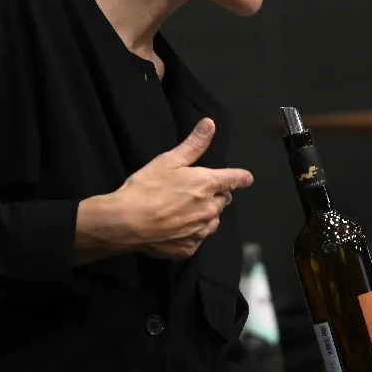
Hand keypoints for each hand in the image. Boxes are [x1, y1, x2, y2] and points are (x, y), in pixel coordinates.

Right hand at [79, 118, 253, 260]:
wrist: (126, 222)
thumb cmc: (146, 188)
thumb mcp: (168, 161)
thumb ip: (193, 144)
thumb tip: (210, 124)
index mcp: (208, 184)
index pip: (235, 179)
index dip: (241, 177)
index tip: (246, 178)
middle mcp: (210, 208)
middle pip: (223, 200)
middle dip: (215, 195)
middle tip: (194, 192)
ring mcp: (201, 230)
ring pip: (213, 220)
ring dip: (206, 215)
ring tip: (184, 210)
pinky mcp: (190, 247)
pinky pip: (198, 238)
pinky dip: (192, 233)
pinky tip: (176, 228)